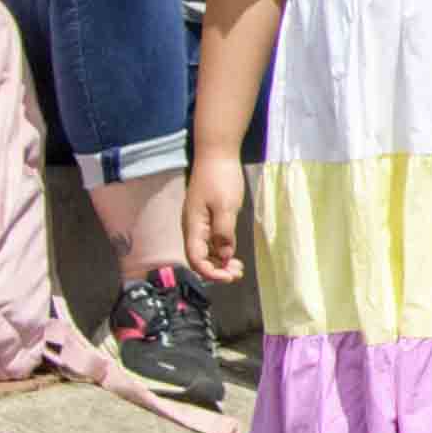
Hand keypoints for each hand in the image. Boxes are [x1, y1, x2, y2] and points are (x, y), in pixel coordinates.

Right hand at [185, 150, 245, 284]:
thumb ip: (224, 232)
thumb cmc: (220, 178)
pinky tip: (233, 255)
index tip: (229, 277)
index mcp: (193, 226)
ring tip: (238, 268)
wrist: (217, 155)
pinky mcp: (208, 218)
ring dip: (219, 263)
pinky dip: (221, 251)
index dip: (210, 272)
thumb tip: (223, 255)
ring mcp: (200, 223)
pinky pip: (211, 241)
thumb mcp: (225, 206)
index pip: (195, 258)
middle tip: (237, 274)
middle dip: (216, 270)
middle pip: (199, 258)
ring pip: (206, 251)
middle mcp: (193, 227)